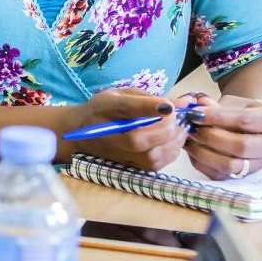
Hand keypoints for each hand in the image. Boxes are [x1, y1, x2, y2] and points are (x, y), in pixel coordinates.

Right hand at [70, 89, 189, 171]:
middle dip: (166, 127)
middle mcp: (110, 134)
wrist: (80, 133)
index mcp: (106, 108)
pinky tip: (172, 141)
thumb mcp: (121, 94)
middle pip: (139, 139)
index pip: (127, 109)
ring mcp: (119, 154)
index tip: (168, 106)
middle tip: (175, 117)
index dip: (149, 108)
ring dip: (171, 142)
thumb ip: (148, 98)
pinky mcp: (129, 166)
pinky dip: (170, 153)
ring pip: (150, 156)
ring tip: (178, 129)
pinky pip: (154, 165)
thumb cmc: (103, 110)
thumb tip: (182, 104)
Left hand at [184, 94, 261, 179]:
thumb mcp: (236, 101)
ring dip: (203, 152)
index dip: (217, 117)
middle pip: (240, 146)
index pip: (245, 120)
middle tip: (192, 127)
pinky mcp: (242, 177)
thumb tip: (199, 103)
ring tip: (189, 138)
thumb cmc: (244, 111)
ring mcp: (258, 165)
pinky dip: (200, 162)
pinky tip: (192, 148)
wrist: (255, 128)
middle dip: (210, 136)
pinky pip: (219, 174)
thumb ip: (217, 104)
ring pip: (230, 165)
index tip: (196, 112)